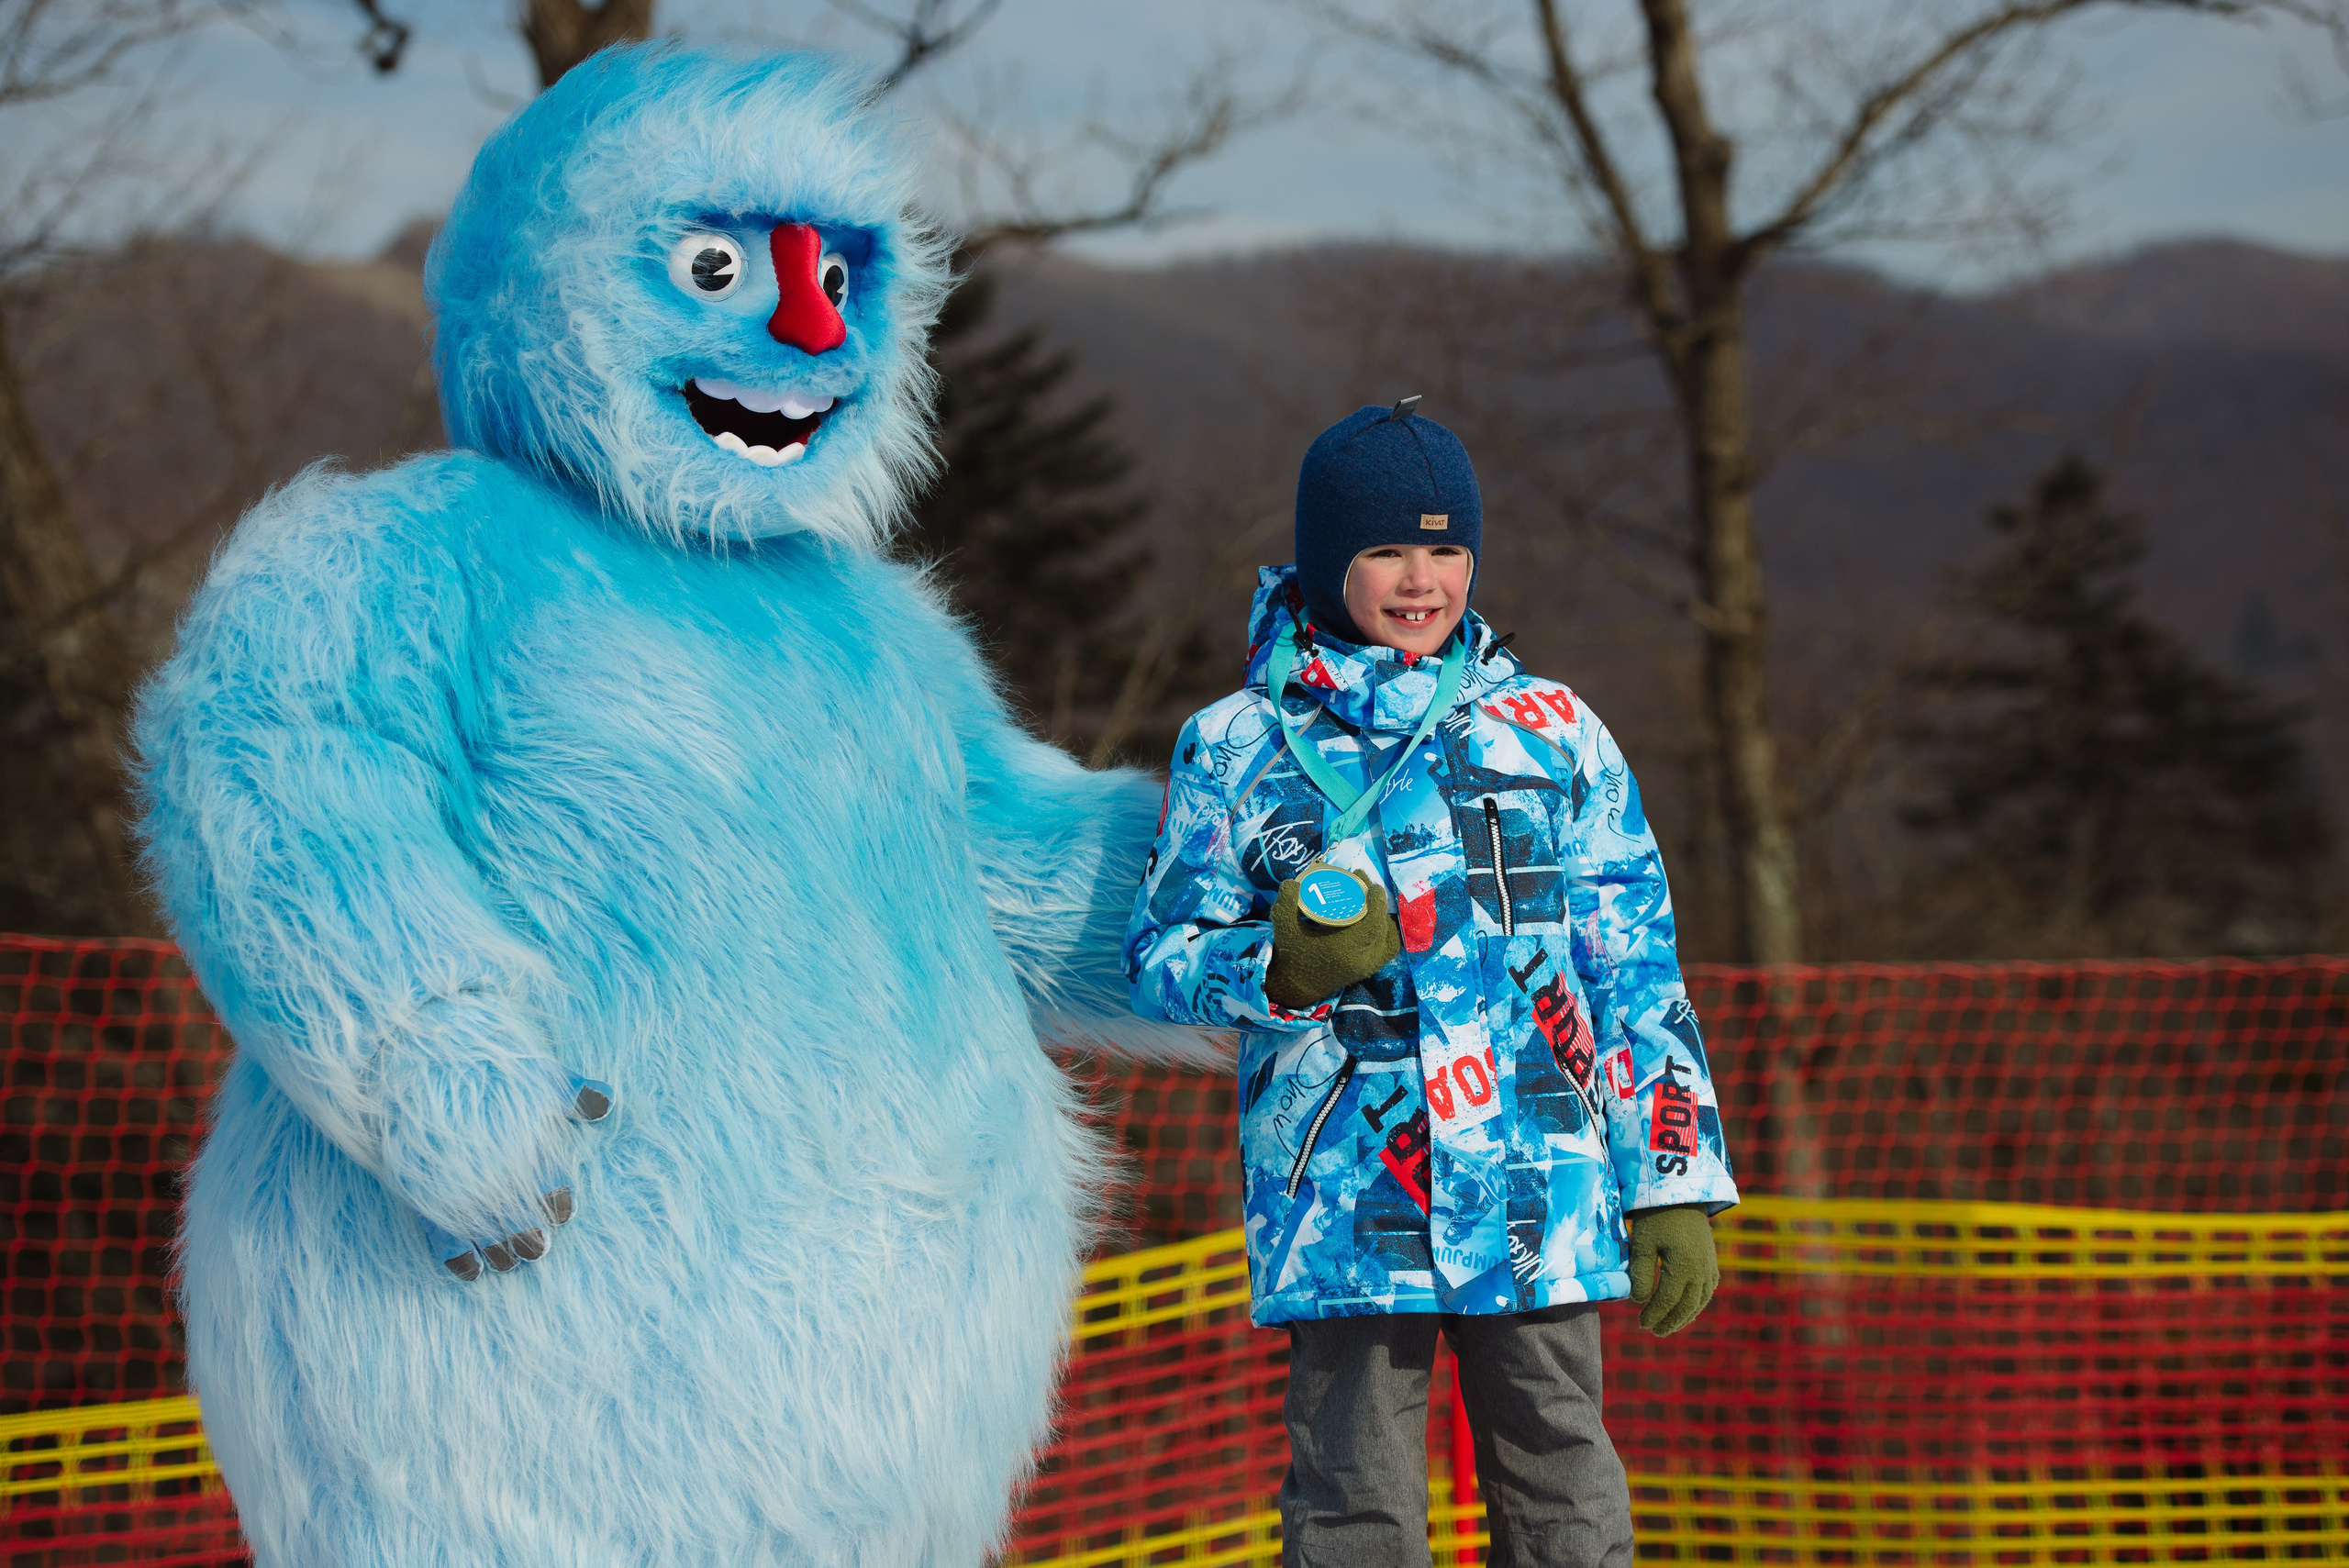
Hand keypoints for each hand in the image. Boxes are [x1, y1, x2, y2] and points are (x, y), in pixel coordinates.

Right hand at [372, 991, 617, 1281]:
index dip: (559, 1206)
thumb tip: (603, 1103)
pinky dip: (461, 1261)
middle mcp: (498, 1176)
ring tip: (510, 1259)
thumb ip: (571, 1092)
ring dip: (503, 1252)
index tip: (561, 1212)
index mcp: (530, 1149)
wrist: (414, 1056)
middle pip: (526, 1226)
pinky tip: (472, 1271)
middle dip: (534, 1238)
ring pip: (490, 1241)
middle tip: (538, 1245)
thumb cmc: (483, 1063)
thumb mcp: (536, 1072)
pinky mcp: (424, 1197)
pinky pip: (445, 1243)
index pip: (555, 1193)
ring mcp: (460, 1190)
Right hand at [1263, 875, 1400, 1009]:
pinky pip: (1388, 948)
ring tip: (1372, 901)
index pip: (1372, 925)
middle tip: (1366, 885)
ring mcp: (1367, 966)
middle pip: (1382, 927)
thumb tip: (1293, 882)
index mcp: (1344, 950)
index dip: (1377, 903)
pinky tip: (1375, 919)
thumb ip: (1286, 902)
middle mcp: (1361, 960)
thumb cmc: (1291, 954)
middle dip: (1379, 903)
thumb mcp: (1284, 927)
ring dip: (1383, 917)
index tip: (1372, 885)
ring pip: (1389, 937)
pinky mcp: (1368, 969)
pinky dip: (1386, 932)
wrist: (1294, 985)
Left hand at [1627, 1204, 1718, 1335]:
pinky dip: (1697, 1303)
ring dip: (1685, 1316)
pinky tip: (1687, 1309)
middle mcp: (1701, 1271)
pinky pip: (1708, 1290)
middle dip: (1670, 1321)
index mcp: (1683, 1267)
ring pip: (1700, 1300)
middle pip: (1686, 1305)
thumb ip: (1640, 1273)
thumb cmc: (1655, 1218)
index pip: (1667, 1300)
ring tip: (1669, 1326)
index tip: (1641, 1323)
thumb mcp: (1642, 1243)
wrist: (1681, 1195)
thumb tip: (1638, 1301)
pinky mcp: (1712, 1261)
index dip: (1654, 1314)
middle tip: (1655, 1332)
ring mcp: (1709, 1267)